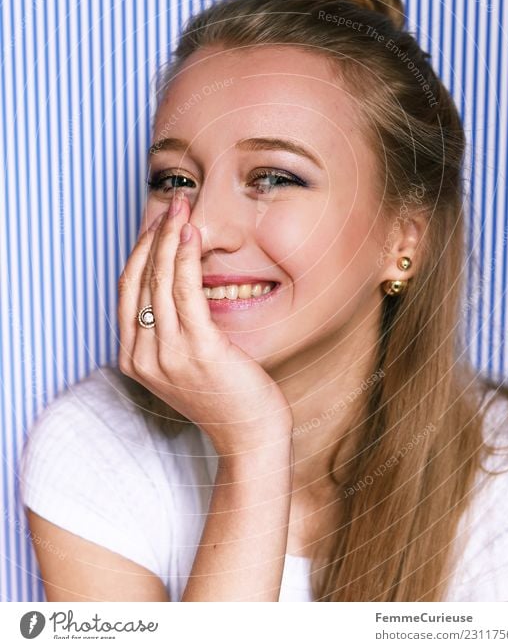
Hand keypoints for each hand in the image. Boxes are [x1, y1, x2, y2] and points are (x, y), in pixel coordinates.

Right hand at [117, 192, 292, 458]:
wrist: (249, 434)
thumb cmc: (225, 394)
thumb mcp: (184, 361)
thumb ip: (170, 328)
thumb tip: (172, 281)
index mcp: (133, 358)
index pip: (127, 291)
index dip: (138, 251)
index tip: (157, 224)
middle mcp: (143, 356)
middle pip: (139, 279)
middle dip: (153, 235)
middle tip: (173, 204)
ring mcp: (167, 355)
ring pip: (158, 280)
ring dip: (169, 237)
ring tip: (182, 208)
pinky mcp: (197, 350)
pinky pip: (185, 292)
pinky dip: (185, 258)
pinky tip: (192, 235)